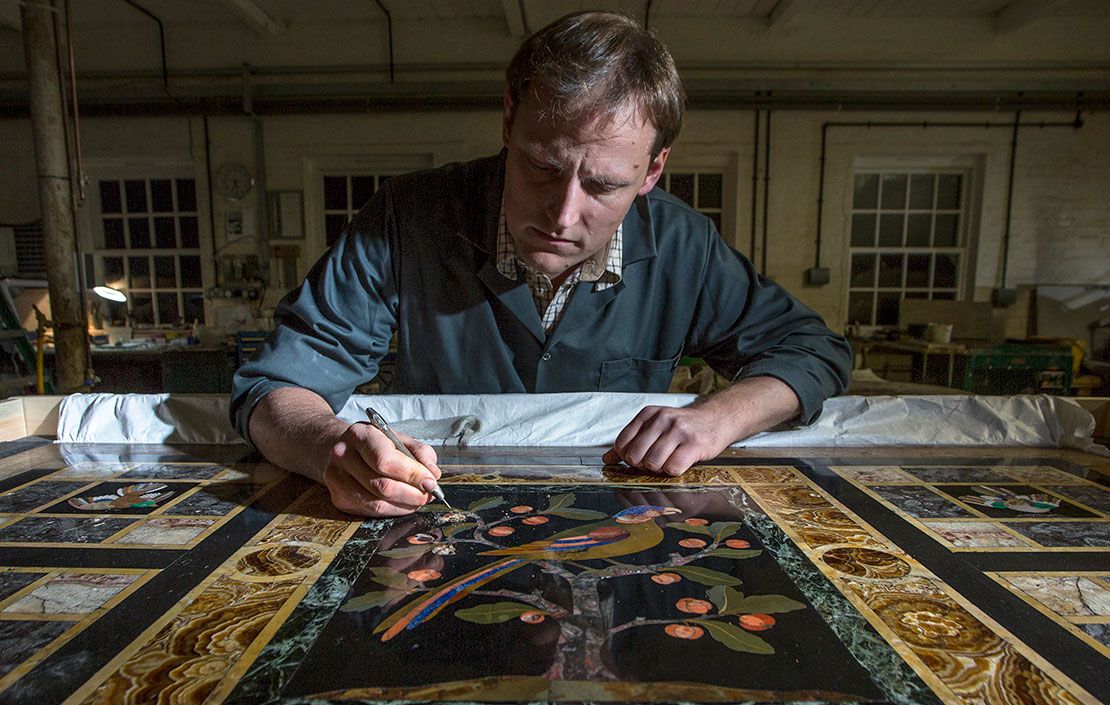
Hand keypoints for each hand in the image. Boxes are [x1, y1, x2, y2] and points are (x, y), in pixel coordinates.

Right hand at [321, 422, 441, 516]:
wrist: (340, 448)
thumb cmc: (375, 444)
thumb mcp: (399, 438)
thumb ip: (420, 453)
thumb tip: (432, 476)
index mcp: (360, 435)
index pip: (386, 461)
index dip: (412, 475)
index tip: (430, 482)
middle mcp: (343, 456)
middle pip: (382, 486)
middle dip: (412, 494)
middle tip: (428, 495)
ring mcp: (336, 479)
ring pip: (377, 505)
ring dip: (404, 506)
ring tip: (418, 500)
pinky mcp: (338, 498)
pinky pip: (370, 512)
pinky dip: (392, 511)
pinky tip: (402, 504)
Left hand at [602, 404, 731, 476]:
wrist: (716, 419)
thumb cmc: (682, 428)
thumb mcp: (654, 427)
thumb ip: (631, 441)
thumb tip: (607, 459)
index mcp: (648, 414)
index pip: (622, 443)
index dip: (627, 457)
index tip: (638, 458)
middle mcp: (662, 419)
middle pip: (635, 455)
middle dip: (642, 465)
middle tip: (654, 463)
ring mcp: (679, 431)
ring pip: (653, 462)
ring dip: (658, 469)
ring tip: (667, 462)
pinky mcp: (694, 444)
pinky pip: (672, 467)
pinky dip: (673, 471)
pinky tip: (679, 464)